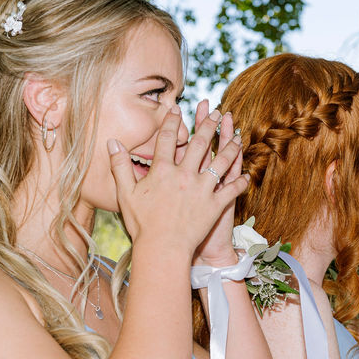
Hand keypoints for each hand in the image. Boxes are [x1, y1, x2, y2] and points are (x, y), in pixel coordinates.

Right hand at [108, 104, 246, 256]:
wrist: (162, 249)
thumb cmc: (141, 224)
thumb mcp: (125, 193)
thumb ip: (119, 166)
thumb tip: (112, 142)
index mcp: (162, 171)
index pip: (167, 139)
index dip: (172, 122)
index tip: (178, 109)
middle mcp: (184, 175)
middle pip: (198, 144)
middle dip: (208, 125)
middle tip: (215, 111)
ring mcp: (201, 190)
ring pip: (220, 162)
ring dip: (229, 147)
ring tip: (237, 136)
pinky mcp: (214, 205)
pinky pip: (231, 190)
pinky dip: (239, 182)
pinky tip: (246, 175)